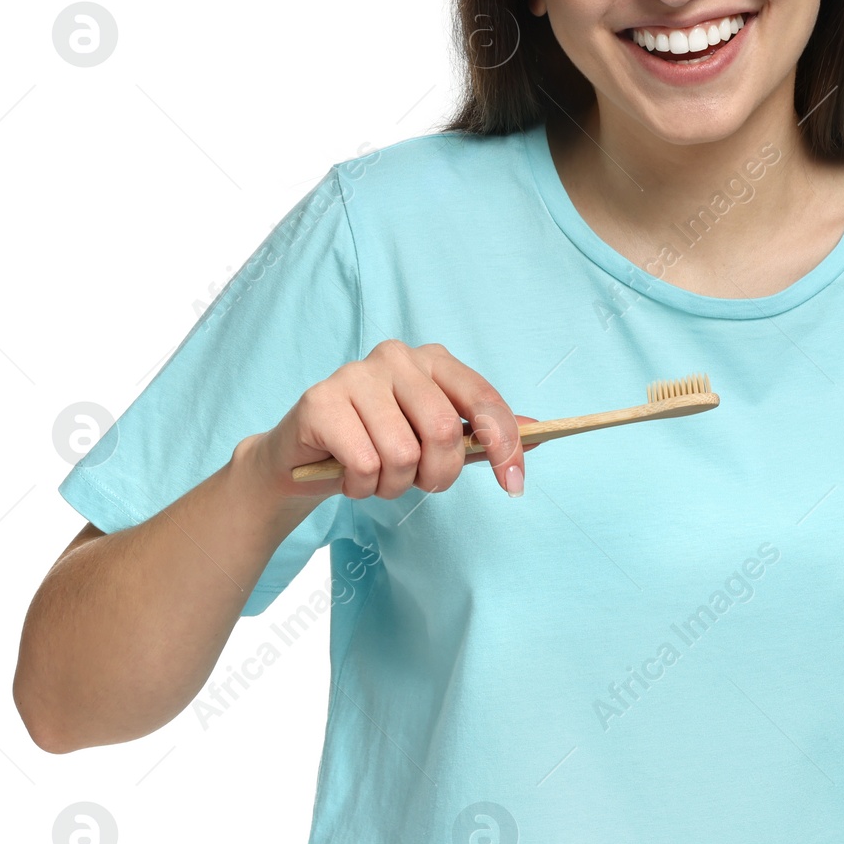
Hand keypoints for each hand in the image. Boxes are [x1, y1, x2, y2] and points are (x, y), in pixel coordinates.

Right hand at [239, 340, 539, 503]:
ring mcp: (356, 374)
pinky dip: (363, 487)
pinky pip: (365, 464)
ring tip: (377, 477)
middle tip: (421, 485)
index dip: (505, 446)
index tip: (514, 486)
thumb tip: (540, 431)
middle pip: (445, 431)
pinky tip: (347, 475)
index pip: (483, 399)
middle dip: (439, 476)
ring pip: (403, 454)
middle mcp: (397, 356)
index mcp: (433, 360)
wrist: (302, 459)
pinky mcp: (321, 401)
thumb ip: (482, 433)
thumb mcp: (434, 439)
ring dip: (394, 485)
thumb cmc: (376, 444)